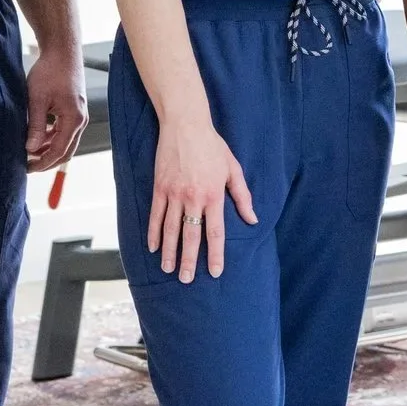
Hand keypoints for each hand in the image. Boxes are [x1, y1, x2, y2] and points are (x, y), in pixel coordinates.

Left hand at [23, 45, 87, 171]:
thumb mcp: (37, 99)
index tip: (27, 168)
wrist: (62, 51)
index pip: (59, 151)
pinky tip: (37, 136)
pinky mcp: (74, 109)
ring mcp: (79, 115)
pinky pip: (65, 131)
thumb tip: (31, 149)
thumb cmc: (50, 72)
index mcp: (74, 119)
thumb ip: (36, 126)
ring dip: (49, 149)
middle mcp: (80, 119)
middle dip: (47, 160)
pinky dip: (52, 138)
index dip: (43, 163)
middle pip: (66, 150)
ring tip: (29, 151)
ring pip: (66, 141)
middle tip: (27, 165)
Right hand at [148, 116, 255, 282]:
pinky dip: (153, 233)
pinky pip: (155, 215)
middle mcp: (193, 198)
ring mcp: (174, 194)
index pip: (216, 232)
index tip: (215, 272)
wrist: (186, 125)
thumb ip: (242, 196)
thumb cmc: (212, 146)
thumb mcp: (233, 169)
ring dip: (169, 252)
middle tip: (186, 280)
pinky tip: (153, 247)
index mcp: (214, 195)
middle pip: (191, 236)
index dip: (216, 254)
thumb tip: (253, 219)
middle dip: (189, 260)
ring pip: (170, 229)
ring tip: (168, 269)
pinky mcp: (160, 188)